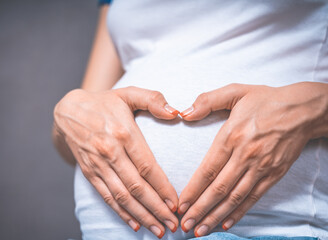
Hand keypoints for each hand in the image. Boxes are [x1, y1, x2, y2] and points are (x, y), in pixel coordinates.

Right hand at [53, 87, 179, 237]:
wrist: (69, 111)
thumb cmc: (105, 102)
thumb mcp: (128, 94)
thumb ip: (153, 99)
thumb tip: (176, 113)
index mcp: (123, 132)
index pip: (147, 166)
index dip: (163, 187)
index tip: (176, 203)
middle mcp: (110, 151)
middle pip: (136, 186)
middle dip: (156, 209)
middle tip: (173, 225)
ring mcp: (98, 164)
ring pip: (121, 196)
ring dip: (141, 215)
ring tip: (158, 230)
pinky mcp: (89, 172)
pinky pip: (106, 196)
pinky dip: (120, 212)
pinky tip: (134, 224)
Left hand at [178, 82, 327, 236]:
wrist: (303, 110)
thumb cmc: (266, 100)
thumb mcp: (235, 91)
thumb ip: (207, 101)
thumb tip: (185, 113)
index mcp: (232, 136)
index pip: (207, 169)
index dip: (193, 190)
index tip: (180, 204)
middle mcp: (245, 155)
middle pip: (218, 188)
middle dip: (199, 209)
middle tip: (184, 225)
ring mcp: (260, 167)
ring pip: (234, 197)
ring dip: (216, 215)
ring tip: (200, 230)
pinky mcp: (273, 174)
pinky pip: (254, 197)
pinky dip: (240, 212)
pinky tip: (227, 223)